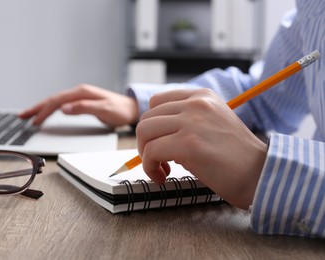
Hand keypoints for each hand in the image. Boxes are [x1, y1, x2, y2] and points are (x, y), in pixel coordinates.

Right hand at [19, 84, 138, 126]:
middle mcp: (79, 92)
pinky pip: (61, 104)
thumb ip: (84, 108)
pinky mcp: (81, 102)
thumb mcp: (103, 109)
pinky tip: (46, 113)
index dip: (44, 110)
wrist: (130, 108)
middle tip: (22, 116)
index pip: (57, 101)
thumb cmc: (120, 110)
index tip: (34, 120)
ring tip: (28, 115)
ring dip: (41, 108)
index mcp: (82, 93)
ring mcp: (79, 97)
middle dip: (37, 108)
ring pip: (56, 101)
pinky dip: (51, 109)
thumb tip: (63, 109)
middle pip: (53, 99)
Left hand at [136, 89, 266, 208]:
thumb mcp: (213, 123)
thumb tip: (155, 134)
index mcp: (202, 96)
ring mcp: (192, 122)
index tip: (159, 143)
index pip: (157, 102)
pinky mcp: (188, 144)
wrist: (260, 175)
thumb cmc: (236, 156)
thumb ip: (187, 120)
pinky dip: (149, 168)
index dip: (152, 126)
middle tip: (158, 161)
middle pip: (147, 118)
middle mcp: (196, 103)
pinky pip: (151, 152)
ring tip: (161, 170)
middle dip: (145, 142)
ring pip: (144, 132)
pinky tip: (163, 177)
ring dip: (145, 155)